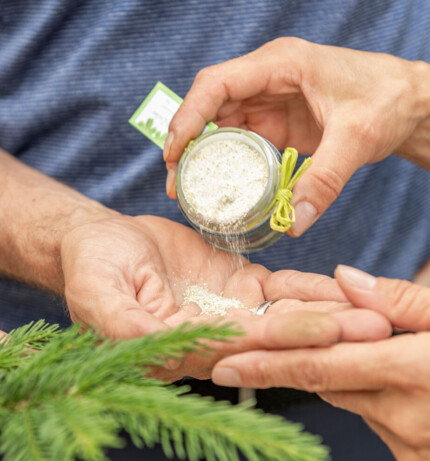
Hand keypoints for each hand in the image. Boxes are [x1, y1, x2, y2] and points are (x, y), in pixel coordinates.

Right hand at [61, 215, 390, 379]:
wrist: (102, 243)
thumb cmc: (91, 267)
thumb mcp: (99, 293)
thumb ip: (126, 325)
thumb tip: (158, 352)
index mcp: (181, 348)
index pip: (240, 347)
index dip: (283, 340)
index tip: (329, 334)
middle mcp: (213, 338)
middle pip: (275, 338)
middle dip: (324, 334)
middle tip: (375, 329)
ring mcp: (230, 313)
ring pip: (286, 315)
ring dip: (331, 313)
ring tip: (377, 308)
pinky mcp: (239, 288)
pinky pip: (282, 290)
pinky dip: (315, 290)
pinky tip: (349, 287)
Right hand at [164, 38, 429, 235]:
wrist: (407, 103)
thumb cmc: (387, 101)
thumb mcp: (357, 139)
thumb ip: (325, 181)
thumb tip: (294, 224)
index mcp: (281, 65)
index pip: (218, 83)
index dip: (189, 115)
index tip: (174, 152)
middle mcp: (268, 80)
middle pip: (210, 106)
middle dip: (186, 142)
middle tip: (176, 184)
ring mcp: (270, 102)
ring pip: (220, 125)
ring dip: (202, 155)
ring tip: (188, 191)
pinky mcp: (277, 124)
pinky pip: (241, 141)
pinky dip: (226, 163)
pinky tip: (218, 187)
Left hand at [213, 265, 429, 460]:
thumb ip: (402, 300)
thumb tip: (343, 279)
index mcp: (412, 373)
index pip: (317, 368)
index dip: (264, 366)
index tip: (221, 365)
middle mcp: (404, 419)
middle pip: (331, 383)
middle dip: (307, 362)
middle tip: (286, 344)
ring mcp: (414, 452)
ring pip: (355, 404)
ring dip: (353, 379)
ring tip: (383, 357)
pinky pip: (381, 427)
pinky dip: (379, 402)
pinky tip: (407, 389)